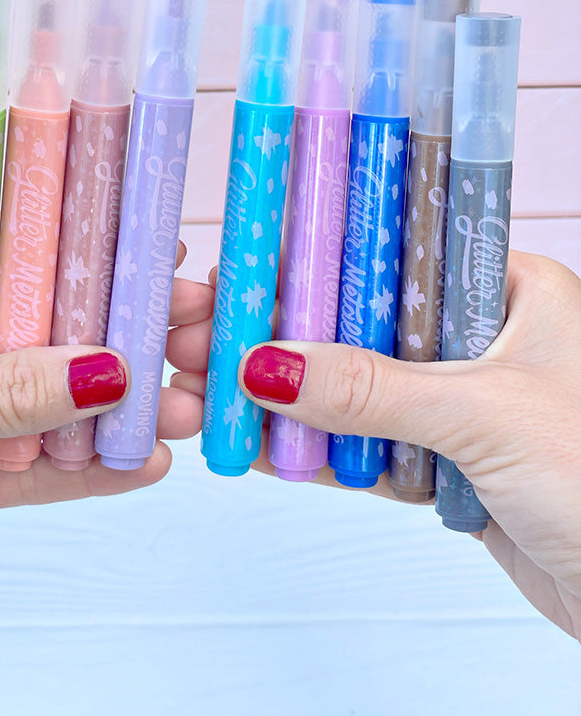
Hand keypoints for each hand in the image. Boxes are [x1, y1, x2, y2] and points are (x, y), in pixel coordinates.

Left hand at [0, 244, 208, 619]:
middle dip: (117, 336)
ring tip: (190, 405)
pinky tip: (140, 464)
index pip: (0, 253)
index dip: (81, 253)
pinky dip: (77, 473)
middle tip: (194, 335)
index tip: (152, 255)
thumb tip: (103, 367)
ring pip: (36, 403)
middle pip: (34, 328)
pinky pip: (20, 471)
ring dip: (112, 410)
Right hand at [168, 251, 580, 639]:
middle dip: (282, 335)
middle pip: (361, 323)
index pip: (394, 252)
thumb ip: (373, 389)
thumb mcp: (483, 416)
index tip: (246, 267)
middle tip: (204, 335)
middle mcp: (481, 337)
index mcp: (510, 290)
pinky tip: (255, 444)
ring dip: (287, 396)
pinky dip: (317, 450)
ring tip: (208, 390)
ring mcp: (461, 403)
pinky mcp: (446, 463)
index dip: (317, 259)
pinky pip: (368, 446)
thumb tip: (268, 365)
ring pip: (356, 389)